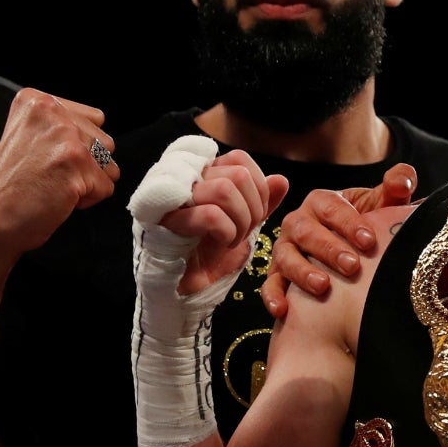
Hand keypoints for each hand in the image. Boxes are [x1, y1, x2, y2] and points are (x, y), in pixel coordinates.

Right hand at [0, 88, 118, 262]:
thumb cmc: (12, 187)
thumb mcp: (29, 136)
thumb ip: (62, 125)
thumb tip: (101, 134)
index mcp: (37, 100)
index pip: (95, 119)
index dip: (78, 148)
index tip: (46, 159)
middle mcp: (51, 111)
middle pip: (105, 142)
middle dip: (85, 165)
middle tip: (48, 176)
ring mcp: (65, 136)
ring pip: (109, 164)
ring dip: (88, 182)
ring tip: (53, 185)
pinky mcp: (76, 164)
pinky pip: (106, 187)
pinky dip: (87, 200)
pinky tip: (57, 198)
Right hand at [158, 151, 290, 295]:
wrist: (188, 288)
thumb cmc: (212, 255)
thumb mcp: (245, 226)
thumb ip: (262, 202)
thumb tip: (281, 180)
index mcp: (204, 174)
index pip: (239, 159)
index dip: (258, 187)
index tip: (256, 214)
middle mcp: (186, 178)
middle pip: (237, 174)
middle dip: (253, 208)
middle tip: (245, 232)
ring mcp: (174, 197)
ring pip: (224, 189)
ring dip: (240, 220)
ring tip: (233, 239)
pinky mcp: (166, 220)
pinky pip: (211, 214)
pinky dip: (227, 232)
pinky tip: (223, 244)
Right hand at [260, 162, 417, 317]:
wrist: (352, 253)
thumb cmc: (367, 225)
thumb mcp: (382, 204)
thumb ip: (396, 186)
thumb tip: (402, 180)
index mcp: (322, 202)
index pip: (332, 207)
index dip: (349, 223)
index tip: (369, 241)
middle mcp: (299, 222)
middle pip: (307, 231)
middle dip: (329, 249)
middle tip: (352, 266)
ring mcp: (286, 249)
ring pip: (286, 257)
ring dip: (302, 271)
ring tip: (323, 287)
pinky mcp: (278, 274)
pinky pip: (270, 284)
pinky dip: (273, 295)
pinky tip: (283, 309)